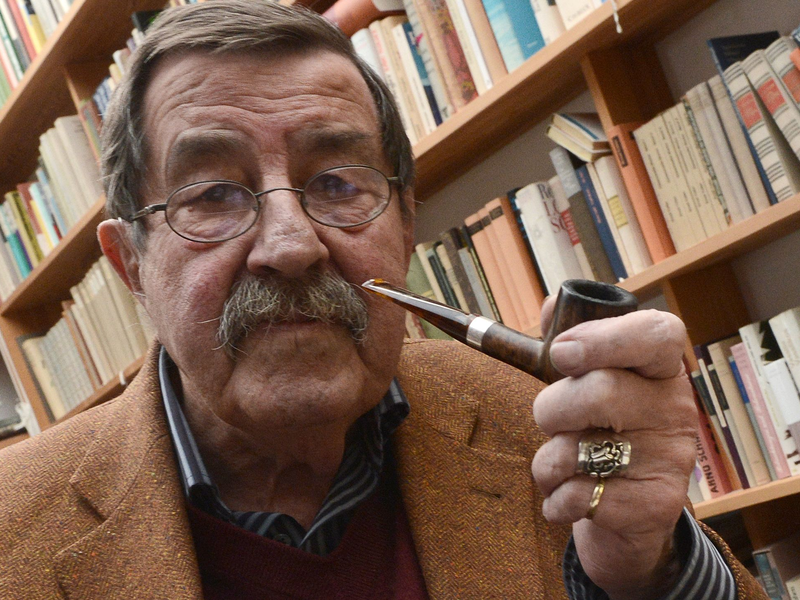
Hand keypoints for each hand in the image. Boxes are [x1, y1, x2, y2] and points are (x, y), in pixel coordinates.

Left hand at [530, 297, 696, 599]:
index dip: (605, 338)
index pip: (657, 334)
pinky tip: (569, 498)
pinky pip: (578, 496)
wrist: (625, 509)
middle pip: (600, 392)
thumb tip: (551, 306)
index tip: (562, 352)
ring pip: (579, 450)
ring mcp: (672, 457)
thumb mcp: (586, 381)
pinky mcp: (657, 504)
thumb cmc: (598, 430)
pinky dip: (556, 500)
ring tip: (559, 465)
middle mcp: (676, 407)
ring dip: (548, 461)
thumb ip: (566, 340)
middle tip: (548, 420)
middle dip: (551, 408)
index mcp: (659, 368)